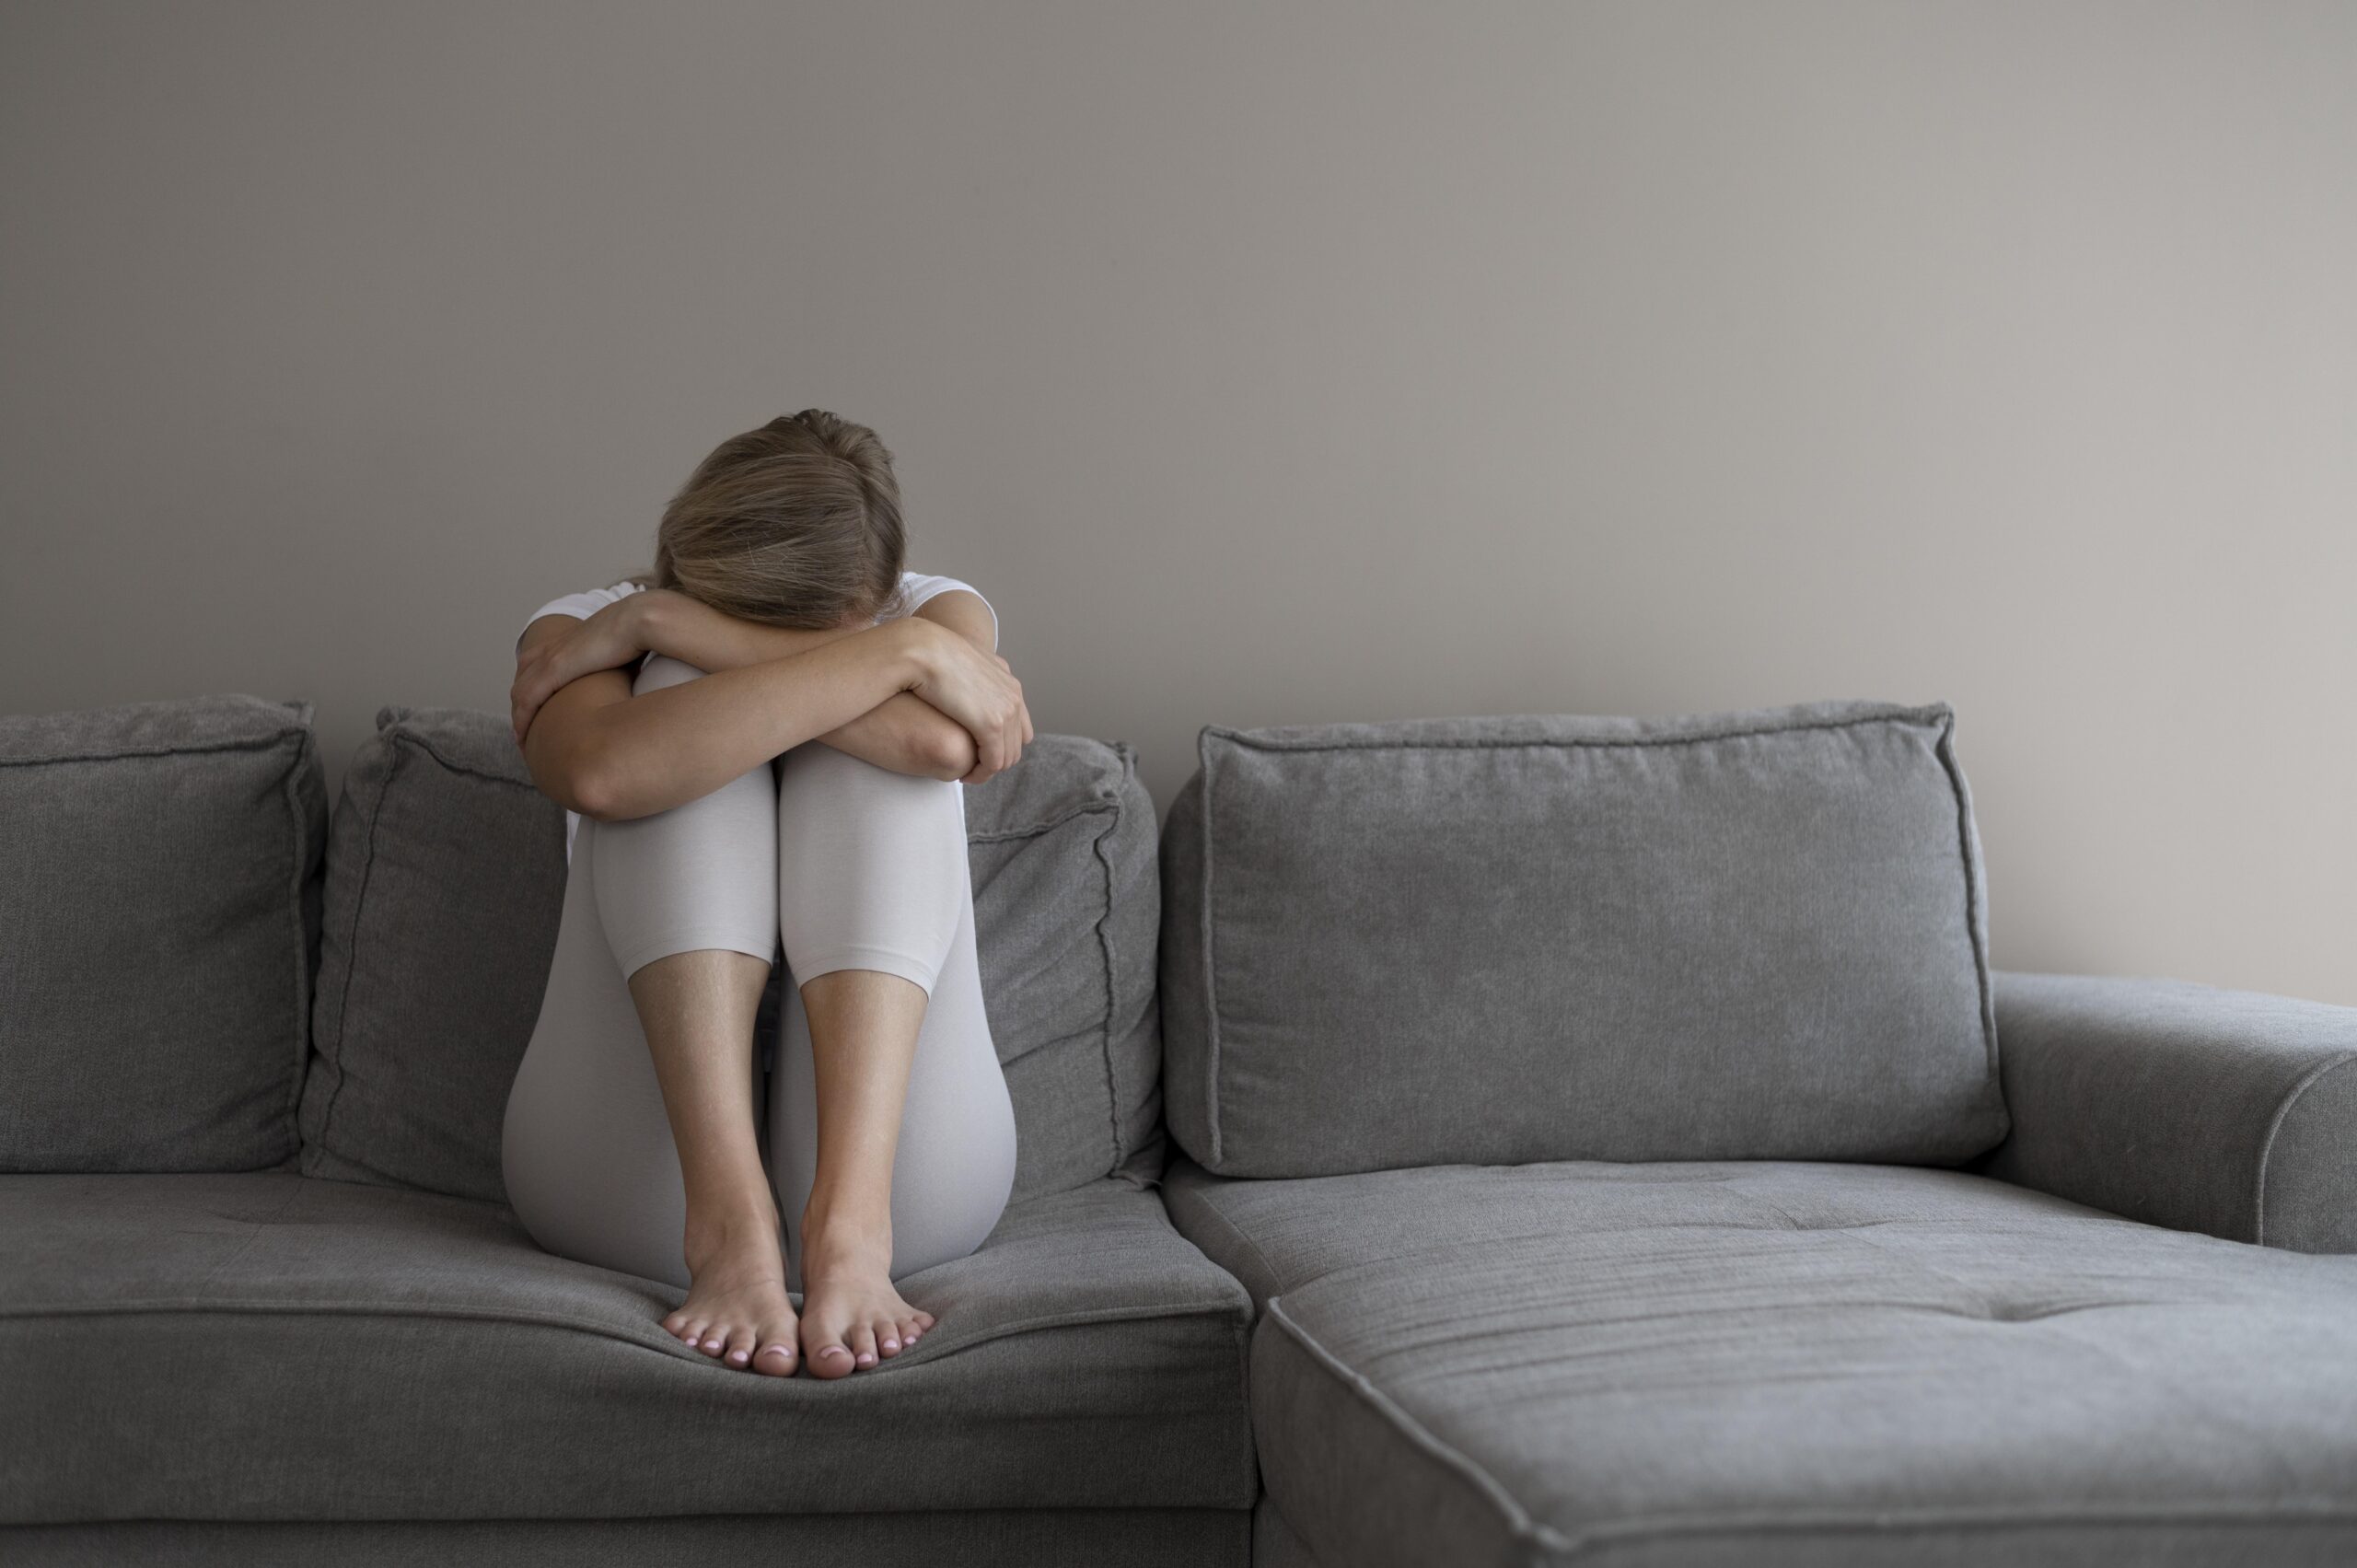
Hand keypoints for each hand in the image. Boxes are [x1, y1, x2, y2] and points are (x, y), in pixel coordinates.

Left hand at [511, 593, 661, 742]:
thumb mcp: (628, 651)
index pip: (541, 664)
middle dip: (521, 705)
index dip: (537, 688)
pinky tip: (522, 736)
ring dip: (518, 716)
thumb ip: (624, 663)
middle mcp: (555, 646)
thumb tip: (641, 678)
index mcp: (571, 641)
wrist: (641, 618)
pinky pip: (527, 698)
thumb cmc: (643, 633)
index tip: (541, 711)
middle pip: (524, 678)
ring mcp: (551, 656)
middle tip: (525, 730)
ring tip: (522, 740)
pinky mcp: (554, 668)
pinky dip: (521, 718)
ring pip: (520, 691)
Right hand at [897, 619, 1033, 782]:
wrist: (921, 649)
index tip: (976, 750)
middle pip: (1015, 743)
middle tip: (971, 768)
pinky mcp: (992, 725)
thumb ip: (968, 673)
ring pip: (1006, 757)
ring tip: (966, 773)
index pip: (1018, 724)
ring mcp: (1006, 710)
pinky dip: (980, 773)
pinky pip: (993, 763)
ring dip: (987, 769)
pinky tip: (963, 775)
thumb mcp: (956, 661)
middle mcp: (1013, 694)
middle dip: (995, 759)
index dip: (1000, 742)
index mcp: (1007, 679)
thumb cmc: (927, 654)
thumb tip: (961, 682)